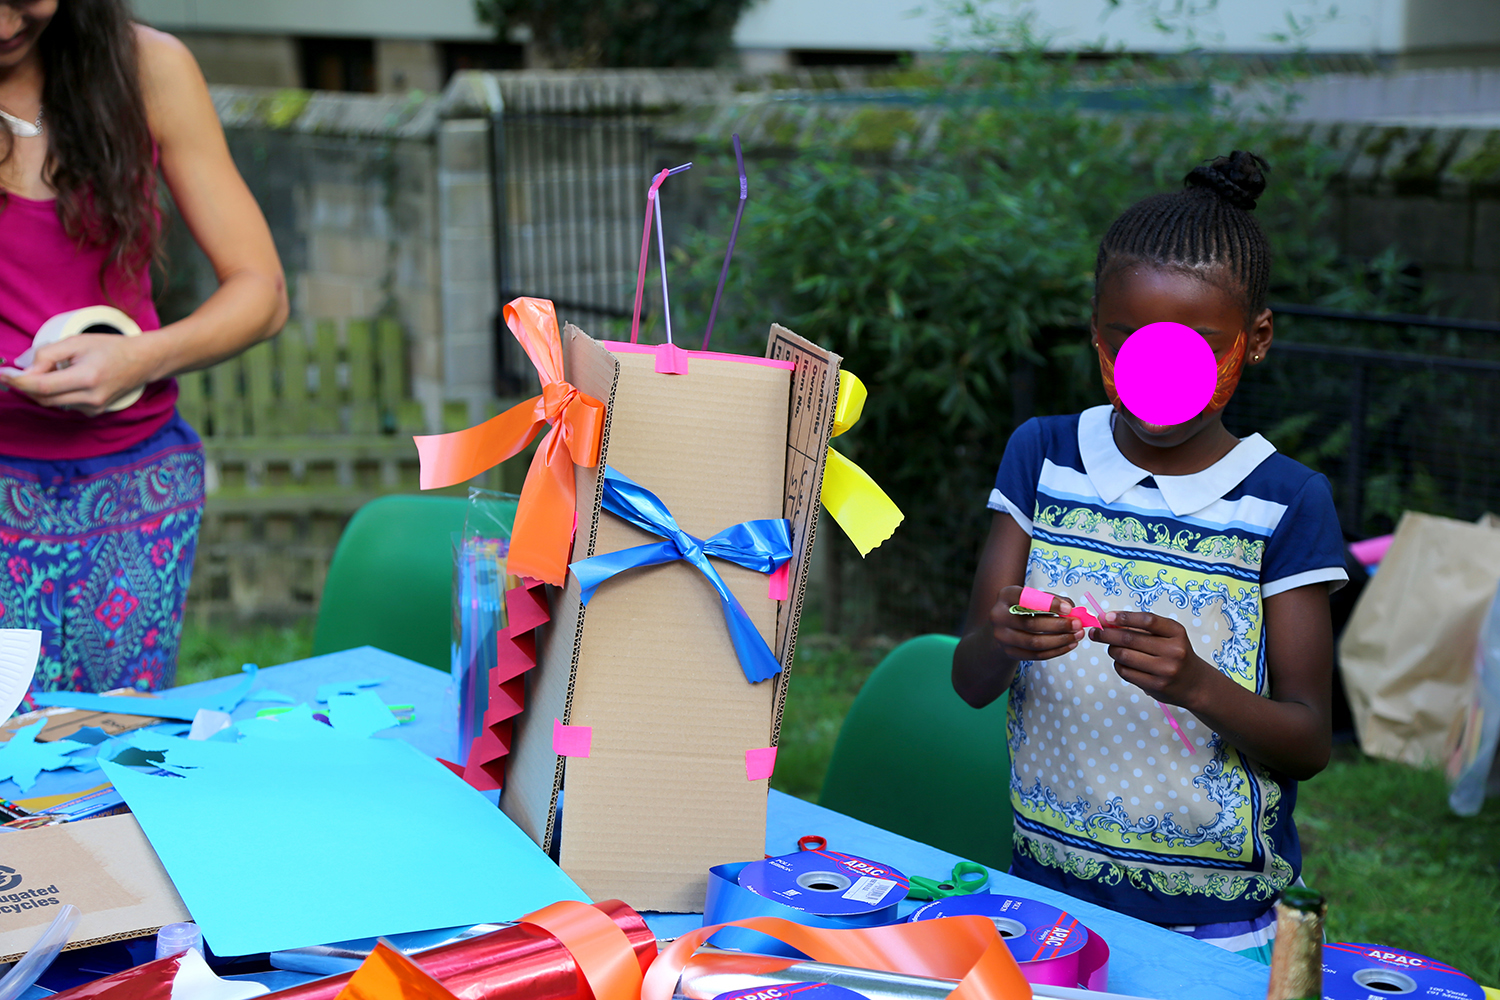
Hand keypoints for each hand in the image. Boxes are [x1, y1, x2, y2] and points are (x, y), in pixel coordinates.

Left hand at [0, 333, 160, 415]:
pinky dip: (55, 393)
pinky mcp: (94, 412)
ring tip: (45, 371)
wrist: (142, 362)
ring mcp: (94, 408)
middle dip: (24, 385)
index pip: (42, 385)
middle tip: (13, 372)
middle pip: (42, 397)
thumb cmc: (110, 348)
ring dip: (39, 389)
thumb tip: (25, 369)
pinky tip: (63, 380)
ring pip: (51, 403)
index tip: (3, 374)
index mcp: (87, 378)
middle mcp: (91, 398)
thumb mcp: (77, 341)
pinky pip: (64, 404)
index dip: (18, 381)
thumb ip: (47, 354)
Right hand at [989, 586, 1084, 661]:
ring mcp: (1002, 636)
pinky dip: (1056, 650)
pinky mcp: (1009, 652)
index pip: (1027, 599)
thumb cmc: (1023, 608)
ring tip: (1077, 636)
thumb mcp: (1033, 597)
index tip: (1069, 608)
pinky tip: (1069, 645)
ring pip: (1035, 642)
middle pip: (1032, 624)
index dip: (1049, 604)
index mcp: (1006, 596)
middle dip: (1059, 625)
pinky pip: (1036, 655)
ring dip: (1060, 640)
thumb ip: (1051, 600)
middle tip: (1078, 624)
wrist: (1003, 627)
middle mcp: (999, 615)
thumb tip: (1072, 610)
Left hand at [1090, 610, 1215, 707]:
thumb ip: (1143, 628)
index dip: (1124, 617)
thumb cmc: (1176, 654)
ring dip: (1112, 650)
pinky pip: (1126, 672)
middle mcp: (1173, 650)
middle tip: (1096, 632)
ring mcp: (1165, 670)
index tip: (1106, 617)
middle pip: (1130, 638)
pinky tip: (1122, 662)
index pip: (1147, 620)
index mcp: (1176, 632)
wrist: (1195, 684)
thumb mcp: (1169, 636)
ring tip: (1112, 647)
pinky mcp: (1156, 685)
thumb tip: (1109, 621)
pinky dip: (1118, 664)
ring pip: (1124, 655)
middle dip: (1107, 634)